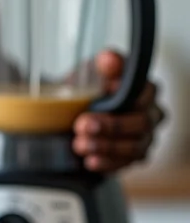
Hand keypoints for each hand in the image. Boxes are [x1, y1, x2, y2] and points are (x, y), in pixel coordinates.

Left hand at [73, 50, 165, 171]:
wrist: (73, 113)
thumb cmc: (89, 88)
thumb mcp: (91, 71)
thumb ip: (103, 64)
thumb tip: (108, 58)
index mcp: (145, 90)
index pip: (145, 94)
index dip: (123, 96)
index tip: (102, 94)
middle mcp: (151, 114)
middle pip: (141, 124)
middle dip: (111, 126)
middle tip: (82, 125)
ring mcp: (145, 138)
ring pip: (135, 147)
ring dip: (106, 147)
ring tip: (80, 144)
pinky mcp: (133, 157)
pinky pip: (126, 164)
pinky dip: (107, 163)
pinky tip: (90, 161)